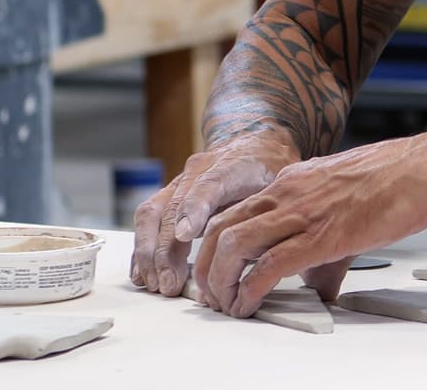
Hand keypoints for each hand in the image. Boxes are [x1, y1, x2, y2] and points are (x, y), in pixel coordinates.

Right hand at [130, 130, 297, 297]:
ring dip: (149, 252)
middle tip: (170, 283)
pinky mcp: (170, 194)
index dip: (195, 208)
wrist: (256, 143)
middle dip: (166, 248)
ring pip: (152, 212)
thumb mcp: (284, 182)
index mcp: (234, 164)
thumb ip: (276, 206)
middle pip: (173, 205)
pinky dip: (142, 247)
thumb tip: (275, 245)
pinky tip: (143, 273)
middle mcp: (199, 169)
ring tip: (156, 284)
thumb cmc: (271, 169)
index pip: (210, 184)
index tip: (186, 235)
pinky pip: (147, 218)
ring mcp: (180, 181)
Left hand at [194, 132, 426, 317]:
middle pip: (220, 229)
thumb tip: (315, 285)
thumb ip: (320, 243)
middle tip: (211, 295)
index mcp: (289, 183)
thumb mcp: (341, 203)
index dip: (213, 247)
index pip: (232, 212)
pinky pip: (269, 266)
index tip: (213, 272)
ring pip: (234, 246)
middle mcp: (286, 193)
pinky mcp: (320, 237)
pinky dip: (250, 290)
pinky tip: (249, 305)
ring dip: (220, 282)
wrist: (421, 169)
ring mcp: (301, 213)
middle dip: (205, 268)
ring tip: (225, 304)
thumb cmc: (392, 181)